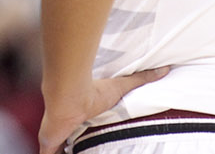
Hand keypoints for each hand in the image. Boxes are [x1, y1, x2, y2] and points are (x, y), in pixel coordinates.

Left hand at [39, 67, 168, 153]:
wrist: (70, 95)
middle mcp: (66, 125)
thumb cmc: (94, 91)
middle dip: (70, 144)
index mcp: (80, 116)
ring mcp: (55, 136)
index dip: (80, 132)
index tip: (84, 135)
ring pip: (56, 149)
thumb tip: (166, 68)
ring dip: (60, 151)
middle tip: (79, 149)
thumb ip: (141, 79)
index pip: (79, 127)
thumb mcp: (121, 87)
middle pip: (67, 140)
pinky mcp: (48, 143)